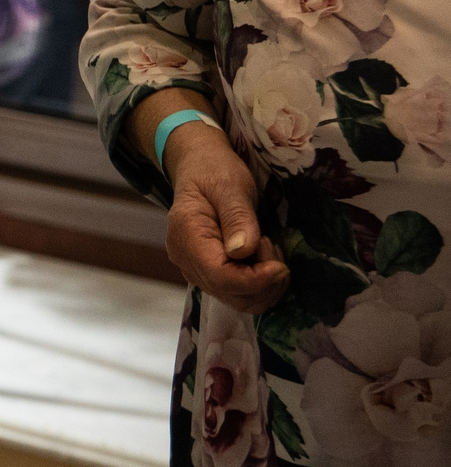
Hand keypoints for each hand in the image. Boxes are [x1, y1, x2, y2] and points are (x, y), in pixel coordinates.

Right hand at [164, 125, 289, 314]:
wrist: (200, 167)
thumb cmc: (215, 171)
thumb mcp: (230, 186)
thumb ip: (237, 217)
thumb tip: (243, 251)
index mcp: (186, 235)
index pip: (219, 276)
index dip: (254, 280)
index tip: (282, 267)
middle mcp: (185, 259)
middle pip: (230, 294)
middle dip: (264, 281)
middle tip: (273, 247)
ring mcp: (195, 269)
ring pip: (237, 299)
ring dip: (265, 285)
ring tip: (268, 250)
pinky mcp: (209, 273)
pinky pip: (238, 293)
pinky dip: (260, 284)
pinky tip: (264, 259)